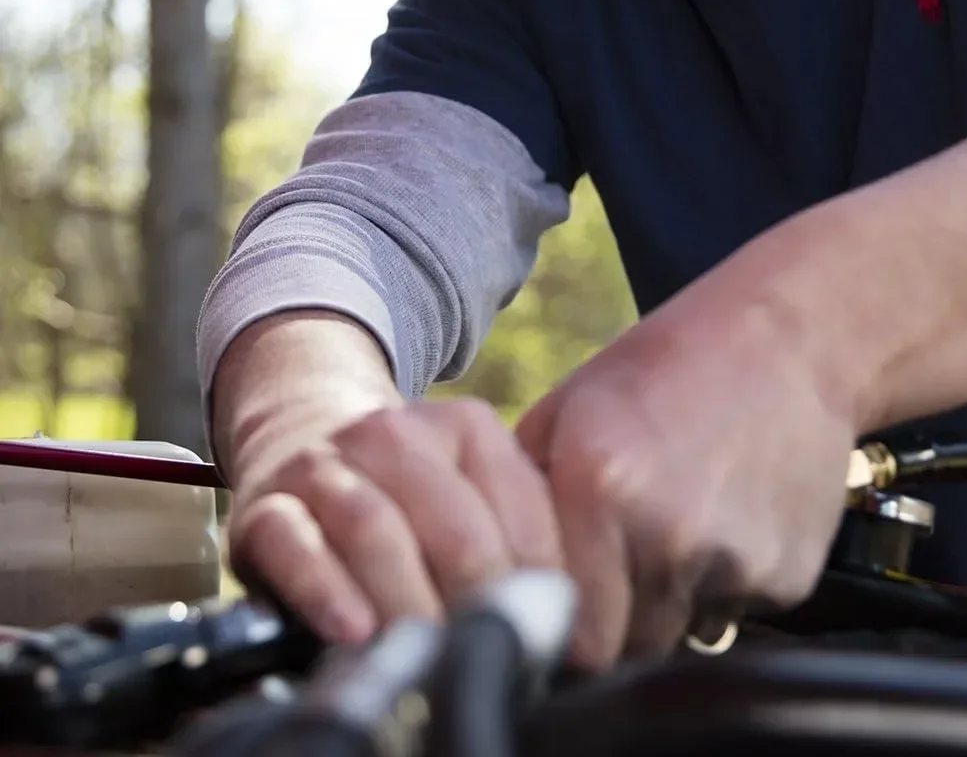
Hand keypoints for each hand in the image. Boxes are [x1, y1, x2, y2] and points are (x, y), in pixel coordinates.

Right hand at [217, 314, 562, 644]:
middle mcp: (395, 433)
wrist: (303, 436)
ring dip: (409, 603)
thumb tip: (574, 629)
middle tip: (495, 662)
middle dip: (481, 604)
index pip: (521, 512)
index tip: (561, 645)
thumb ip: (514, 536)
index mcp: (465, 426)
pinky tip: (354, 631)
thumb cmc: (407, 490)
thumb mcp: (468, 489)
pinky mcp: (268, 505)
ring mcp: (327, 464)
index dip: (544, 584)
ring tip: (432, 656)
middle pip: (455, 527)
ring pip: (376, 530)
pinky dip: (325, 590)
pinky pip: (294, 544)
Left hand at [516, 278, 859, 669]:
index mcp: (599, 483)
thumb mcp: (568, 407)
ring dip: (666, 600)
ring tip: (674, 523)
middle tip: (618, 558)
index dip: (559, 624)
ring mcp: (735, 558)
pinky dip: (722, 583)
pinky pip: (735, 609)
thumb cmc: (665, 366)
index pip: (568, 632)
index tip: (560, 602)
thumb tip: (495, 572)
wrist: (786, 340)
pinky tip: (722, 517)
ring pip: (681, 630)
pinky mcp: (788, 572)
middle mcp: (667, 531)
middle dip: (612, 617)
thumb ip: (523, 494)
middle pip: (624, 643)